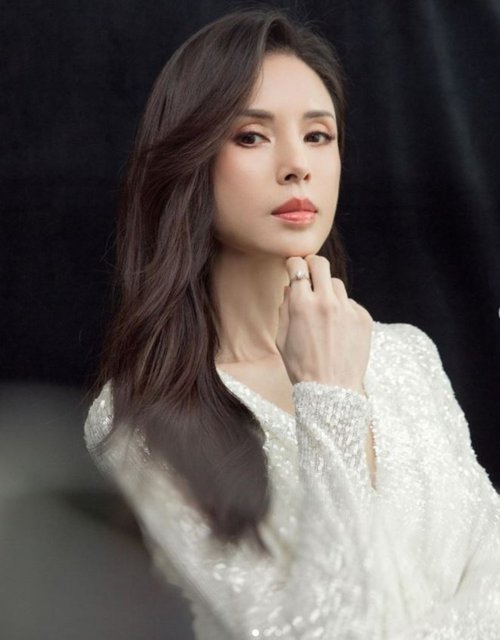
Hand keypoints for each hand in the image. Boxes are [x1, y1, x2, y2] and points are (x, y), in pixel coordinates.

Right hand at [276, 255, 372, 394]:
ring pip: (337, 284)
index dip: (293, 265)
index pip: (297, 266)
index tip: (294, 268)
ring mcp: (347, 309)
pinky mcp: (363, 318)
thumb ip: (284, 308)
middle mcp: (326, 301)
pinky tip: (338, 330)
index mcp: (301, 304)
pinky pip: (350, 304)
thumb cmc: (302, 367)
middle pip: (321, 263)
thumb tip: (289, 288)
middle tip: (310, 275)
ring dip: (328, 291)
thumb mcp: (282, 338)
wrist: (331, 390)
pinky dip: (343, 310)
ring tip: (324, 312)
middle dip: (312, 265)